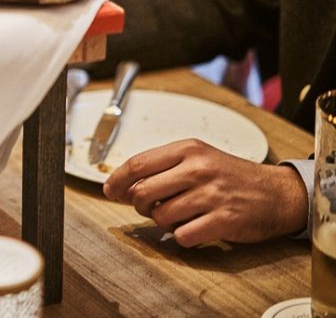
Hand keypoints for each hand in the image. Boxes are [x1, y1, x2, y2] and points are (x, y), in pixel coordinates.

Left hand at [103, 139, 307, 246]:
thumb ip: (163, 168)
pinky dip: (182, 236)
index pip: (138, 163)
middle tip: (151, 207)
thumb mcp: (198, 159)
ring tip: (180, 216)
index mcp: (188, 149)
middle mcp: (198, 169)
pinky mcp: (223, 220)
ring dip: (164, 222)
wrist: (277, 193)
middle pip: (143, 192)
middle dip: (139, 205)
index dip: (118, 180)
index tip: (110, 191)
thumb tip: (122, 186)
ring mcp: (211, 194)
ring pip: (160, 216)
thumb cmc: (231, 177)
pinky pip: (182, 236)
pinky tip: (195, 228)